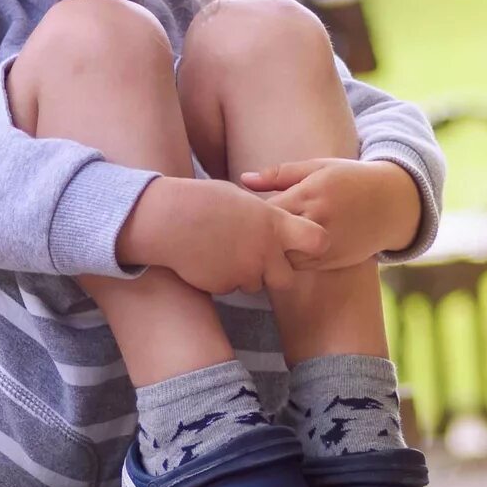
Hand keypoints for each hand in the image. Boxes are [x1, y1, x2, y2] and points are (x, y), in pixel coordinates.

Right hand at [117, 175, 328, 295]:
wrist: (168, 219)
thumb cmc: (204, 201)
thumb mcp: (243, 199)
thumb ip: (265, 216)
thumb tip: (277, 222)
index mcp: (274, 224)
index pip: (318, 241)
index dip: (313, 246)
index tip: (300, 245)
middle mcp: (265, 251)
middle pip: (286, 279)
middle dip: (274, 274)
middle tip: (257, 260)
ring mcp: (245, 271)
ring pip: (254, 285)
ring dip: (245, 275)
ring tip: (222, 252)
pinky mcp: (224, 286)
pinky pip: (230, 288)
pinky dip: (222, 278)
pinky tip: (207, 260)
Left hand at [235, 156, 421, 270]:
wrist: (392, 204)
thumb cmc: (349, 180)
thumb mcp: (317, 168)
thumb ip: (278, 175)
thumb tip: (243, 180)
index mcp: (309, 194)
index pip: (264, 211)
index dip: (248, 213)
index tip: (240, 210)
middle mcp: (317, 222)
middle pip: (269, 238)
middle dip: (254, 235)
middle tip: (240, 231)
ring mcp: (324, 245)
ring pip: (280, 257)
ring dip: (268, 251)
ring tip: (258, 242)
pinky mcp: (330, 262)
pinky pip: (296, 267)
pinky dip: (285, 261)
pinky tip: (281, 250)